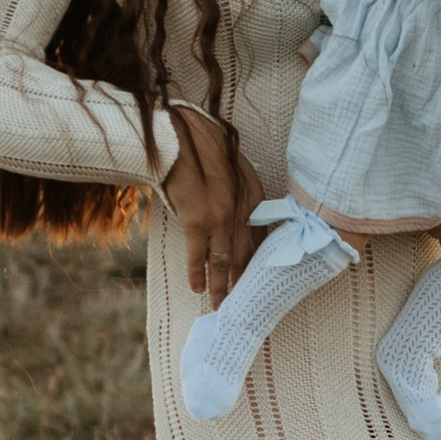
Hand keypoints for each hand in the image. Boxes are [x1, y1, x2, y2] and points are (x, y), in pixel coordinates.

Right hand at [162, 108, 262, 307]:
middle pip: (245, 253)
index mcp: (255, 197)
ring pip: (225, 260)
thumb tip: (242, 225)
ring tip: (222, 304)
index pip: (261, 237)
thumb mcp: (235, 171)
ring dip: (223, 285)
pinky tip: (199, 288)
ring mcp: (220, 217)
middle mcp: (243, 210)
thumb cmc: (204, 151)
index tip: (256, 279)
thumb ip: (243, 198)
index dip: (258, 261)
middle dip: (243, 280)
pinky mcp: (197, 220)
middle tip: (243, 302)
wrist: (179, 136)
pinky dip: (198, 273)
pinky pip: (199, 254)